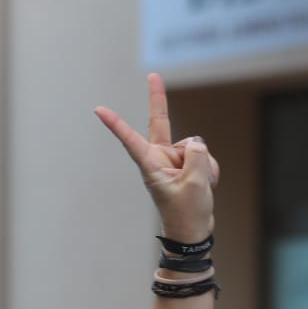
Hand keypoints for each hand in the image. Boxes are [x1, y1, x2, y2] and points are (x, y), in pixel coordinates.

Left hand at [95, 73, 217, 244]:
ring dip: (204, 165)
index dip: (115, 124)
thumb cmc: (187, 213)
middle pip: (161, 123)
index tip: (98, 109)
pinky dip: (210, 170)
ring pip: (195, 146)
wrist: (193, 234)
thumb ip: (196, 155)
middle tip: (153, 74)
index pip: (130, 140)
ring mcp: (173, 161)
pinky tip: (205, 186)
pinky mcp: (187, 165)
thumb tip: (194, 142)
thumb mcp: (195, 183)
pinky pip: (203, 156)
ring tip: (199, 187)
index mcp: (150, 165)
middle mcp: (159, 159)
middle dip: (158, 99)